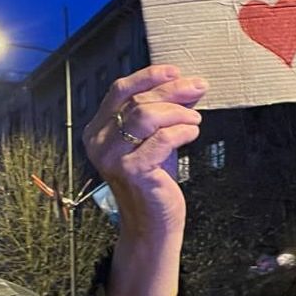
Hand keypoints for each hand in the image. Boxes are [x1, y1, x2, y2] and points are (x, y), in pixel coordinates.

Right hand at [83, 65, 206, 238]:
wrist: (151, 223)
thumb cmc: (153, 181)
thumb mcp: (153, 140)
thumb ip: (162, 112)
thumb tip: (187, 85)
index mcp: (98, 130)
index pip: (119, 90)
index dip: (148, 76)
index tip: (174, 72)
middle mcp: (99, 142)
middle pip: (137, 101)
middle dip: (172, 91)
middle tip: (198, 88)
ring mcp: (112, 157)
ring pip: (146, 116)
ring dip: (178, 112)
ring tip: (195, 119)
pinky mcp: (131, 171)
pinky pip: (161, 139)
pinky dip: (182, 131)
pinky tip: (192, 133)